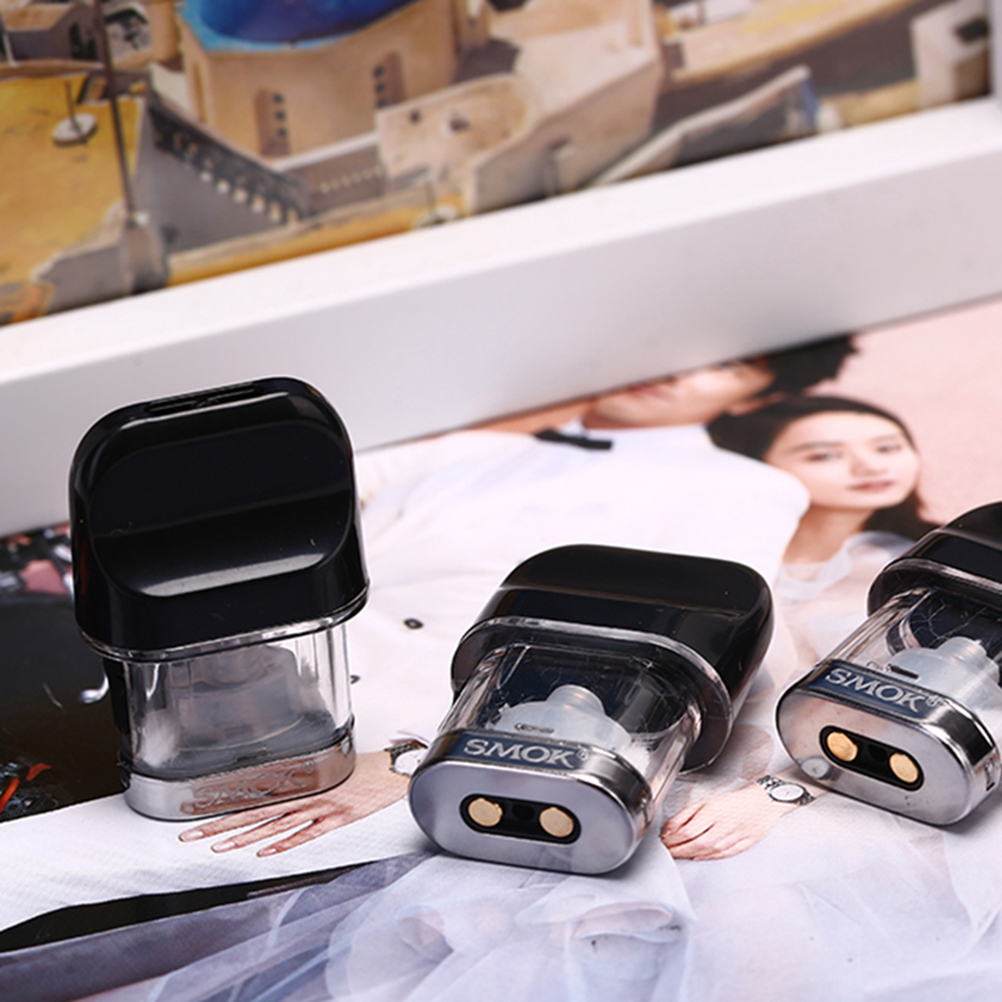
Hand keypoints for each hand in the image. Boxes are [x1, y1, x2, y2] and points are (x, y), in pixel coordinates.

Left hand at [179, 751, 408, 856]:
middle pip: (257, 811)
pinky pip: (308, 832)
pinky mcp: (339, 816)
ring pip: (276, 822)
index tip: (199, 817)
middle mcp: (308, 793)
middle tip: (193, 836)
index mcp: (302, 782)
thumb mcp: (330, 773)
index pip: (256, 798)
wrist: (394, 770)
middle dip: (222, 824)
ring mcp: (322, 805)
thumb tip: (279, 795)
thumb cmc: (364, 771)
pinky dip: (287, 842)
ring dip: (246, 836)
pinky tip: (267, 852)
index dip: (226, 808)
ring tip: (219, 847)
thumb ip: (305, 786)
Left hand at [660, 783, 797, 859]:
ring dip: (689, 855)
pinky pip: (720, 855)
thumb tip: (670, 827)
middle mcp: (723, 826)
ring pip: (706, 852)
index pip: (686, 830)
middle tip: (667, 851)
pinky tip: (697, 857)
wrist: (763, 803)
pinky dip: (706, 857)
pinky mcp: (741, 846)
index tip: (663, 839)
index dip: (672, 838)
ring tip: (678, 854)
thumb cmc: (735, 801)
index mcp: (712, 812)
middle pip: (694, 844)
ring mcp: (733, 838)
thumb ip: (687, 814)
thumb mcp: (706, 801)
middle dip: (677, 850)